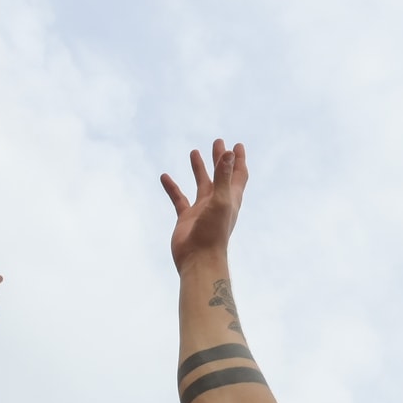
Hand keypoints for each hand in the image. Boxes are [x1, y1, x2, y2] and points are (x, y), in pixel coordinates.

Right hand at [161, 140, 247, 272]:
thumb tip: (229, 152)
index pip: (238, 175)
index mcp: (231, 198)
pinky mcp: (186, 217)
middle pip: (221, 175)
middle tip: (218, 142)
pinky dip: (173, 187)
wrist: (198, 260)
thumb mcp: (220, 200)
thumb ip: (223, 176)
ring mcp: (202, 209)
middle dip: (220, 159)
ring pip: (201, 184)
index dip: (238, 160)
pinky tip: (164, 176)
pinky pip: (179, 198)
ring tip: (194, 151)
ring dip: (199, 169)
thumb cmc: (213, 233)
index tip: (237, 145)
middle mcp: (218, 202)